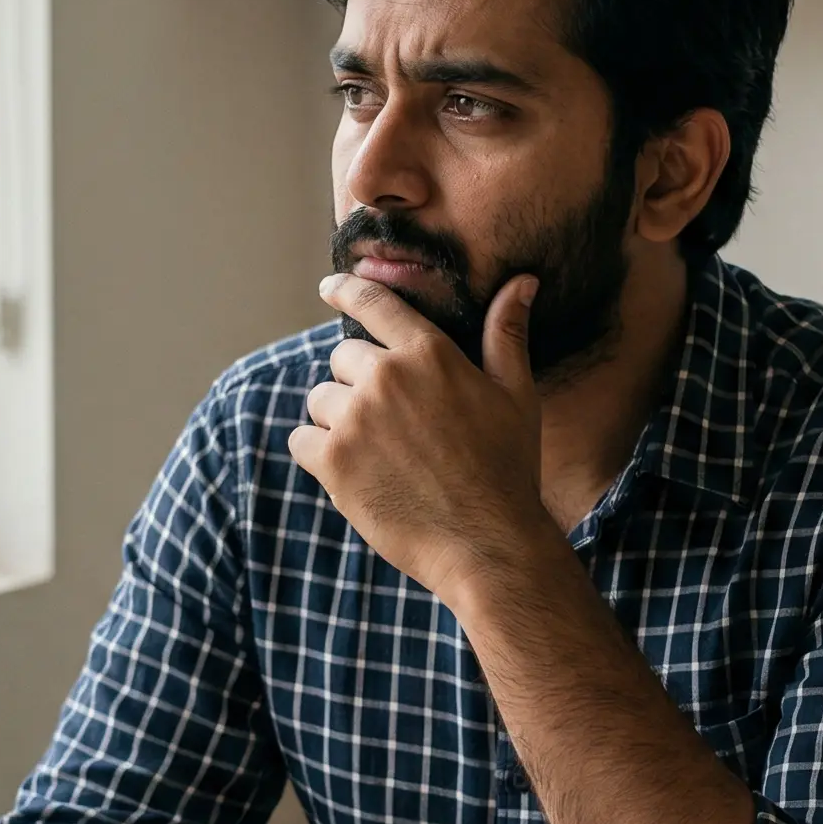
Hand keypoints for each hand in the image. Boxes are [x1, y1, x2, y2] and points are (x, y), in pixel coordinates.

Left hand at [287, 271, 558, 608]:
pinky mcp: (333, 462)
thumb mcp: (516, 394)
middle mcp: (386, 378)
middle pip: (342, 359)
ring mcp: (355, 419)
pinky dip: (318, 454)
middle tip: (393, 425)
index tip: (329, 288)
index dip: (346, 290)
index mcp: (429, 354)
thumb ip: (506, 334)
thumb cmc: (508, 468)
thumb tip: (521, 281)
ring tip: (379, 455)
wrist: (488, 542)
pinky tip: (353, 473)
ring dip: (339, 421)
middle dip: (359, 384)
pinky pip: (301, 440)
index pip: (374, 303)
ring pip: (321, 401)